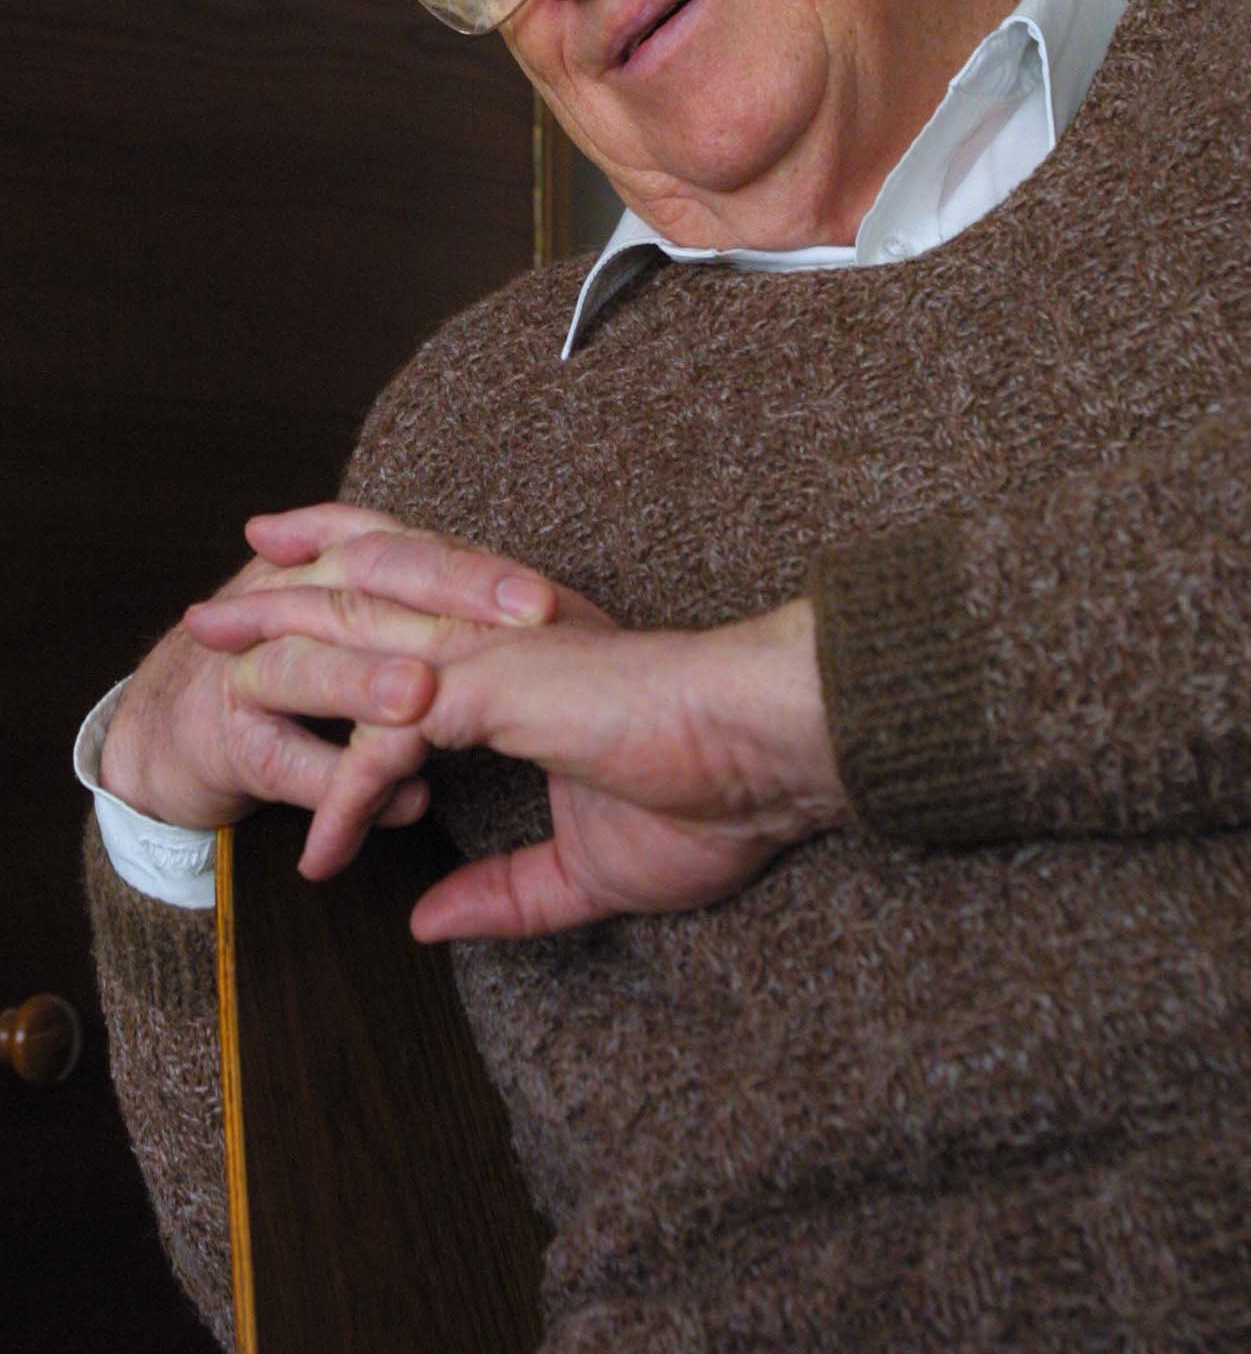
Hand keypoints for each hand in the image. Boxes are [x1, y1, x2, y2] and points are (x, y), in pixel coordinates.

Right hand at [97, 505, 568, 834]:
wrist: (172, 732)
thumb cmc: (301, 680)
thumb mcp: (368, 632)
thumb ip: (435, 616)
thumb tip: (540, 631)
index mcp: (337, 569)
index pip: (413, 550)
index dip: (476, 570)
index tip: (549, 598)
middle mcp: (293, 602)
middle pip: (367, 583)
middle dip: (449, 599)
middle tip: (526, 623)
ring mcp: (251, 668)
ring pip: (310, 664)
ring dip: (366, 681)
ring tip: (425, 700)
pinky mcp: (224, 741)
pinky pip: (283, 759)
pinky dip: (339, 785)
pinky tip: (401, 808)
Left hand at [184, 507, 846, 939]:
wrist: (774, 752)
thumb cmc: (716, 794)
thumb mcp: (591, 869)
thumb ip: (508, 892)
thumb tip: (429, 921)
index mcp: (528, 659)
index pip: (419, 614)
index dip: (354, 611)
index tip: (298, 623)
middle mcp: (504, 639)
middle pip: (368, 596)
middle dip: (283, 598)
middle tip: (213, 608)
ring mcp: (496, 655)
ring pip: (359, 638)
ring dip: (276, 650)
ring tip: (208, 655)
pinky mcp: (498, 686)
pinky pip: (389, 733)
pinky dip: (349, 798)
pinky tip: (326, 855)